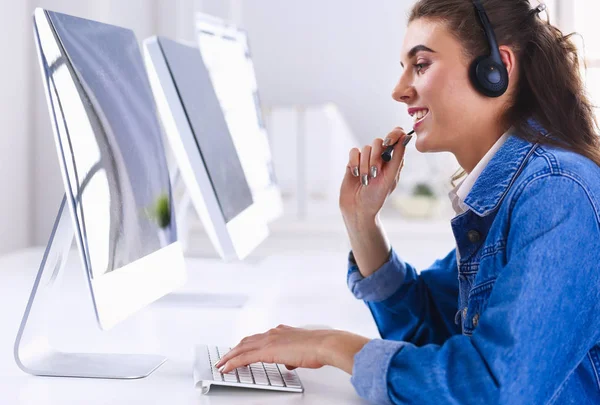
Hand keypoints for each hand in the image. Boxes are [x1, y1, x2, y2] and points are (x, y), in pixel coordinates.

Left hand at [215, 325, 370, 374]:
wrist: (323, 344)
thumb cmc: (318, 347)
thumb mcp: (302, 352)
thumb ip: (293, 356)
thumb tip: (290, 362)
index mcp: (281, 332)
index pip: (258, 338)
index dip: (246, 345)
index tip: (239, 350)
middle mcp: (273, 333)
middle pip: (246, 341)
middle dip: (233, 350)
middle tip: (224, 358)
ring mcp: (269, 340)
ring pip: (242, 348)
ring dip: (229, 356)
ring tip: (221, 364)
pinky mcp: (267, 350)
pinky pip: (244, 357)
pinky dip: (233, 363)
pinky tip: (227, 368)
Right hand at [339, 127, 409, 225]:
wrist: (358, 209)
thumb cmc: (377, 197)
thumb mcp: (390, 177)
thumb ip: (398, 157)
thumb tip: (406, 136)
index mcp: (393, 160)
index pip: (396, 137)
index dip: (393, 134)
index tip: (388, 143)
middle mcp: (380, 157)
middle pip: (378, 142)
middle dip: (375, 157)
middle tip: (374, 173)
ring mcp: (366, 159)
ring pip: (365, 148)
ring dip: (364, 165)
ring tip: (365, 180)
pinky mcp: (353, 162)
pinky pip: (353, 152)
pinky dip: (354, 162)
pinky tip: (355, 174)